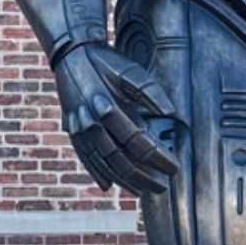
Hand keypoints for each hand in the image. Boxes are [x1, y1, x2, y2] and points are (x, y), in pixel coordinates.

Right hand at [53, 43, 179, 195]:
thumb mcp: (129, 70)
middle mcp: (90, 122)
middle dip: (143, 176)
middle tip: (163, 187)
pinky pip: (84, 157)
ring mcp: (78, 129)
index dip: (157, 157)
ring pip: (101, 163)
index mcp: (106, 106)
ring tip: (141, 191)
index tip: (175, 167)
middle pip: (120, 159)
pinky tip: (107, 186)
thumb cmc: (104, 60)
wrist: (70, 53)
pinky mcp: (71, 130)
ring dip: (122, 180)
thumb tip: (171, 111)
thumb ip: (149, 91)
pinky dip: (95, 172)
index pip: (137, 141)